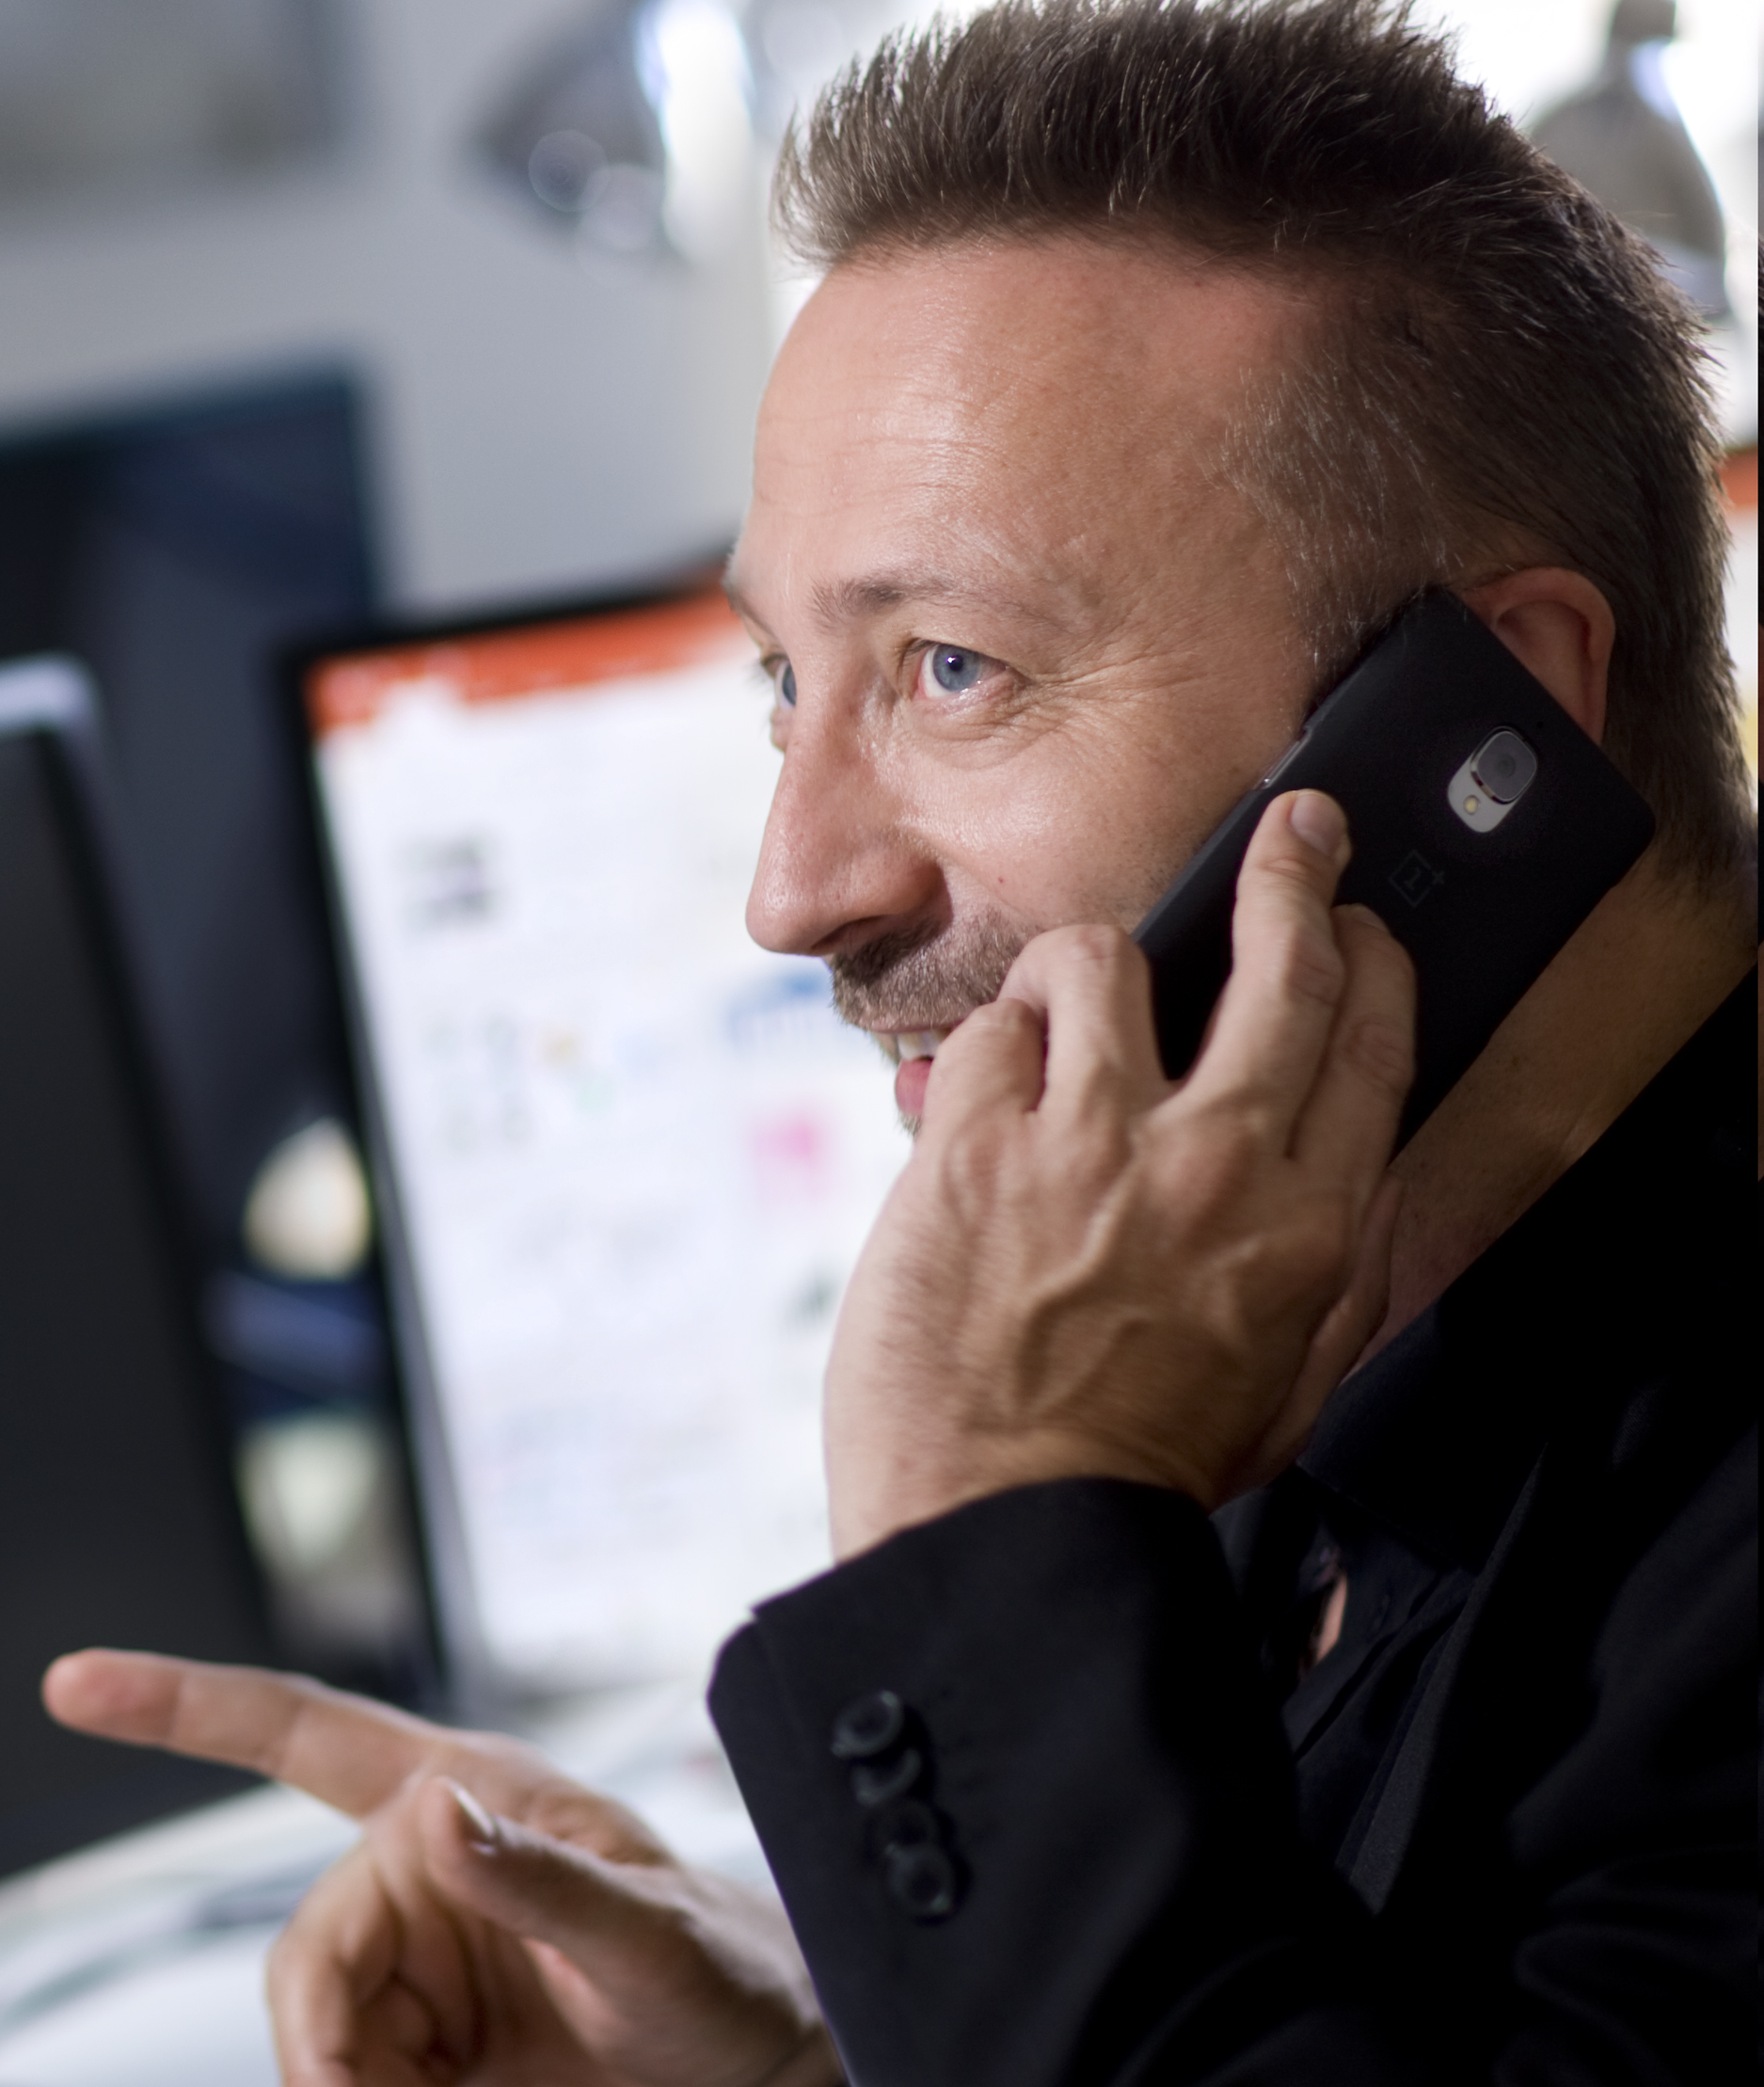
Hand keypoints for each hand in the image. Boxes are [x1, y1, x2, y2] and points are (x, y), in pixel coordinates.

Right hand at [45, 1651, 833, 2086]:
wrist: (786, 2079)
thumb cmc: (746, 1987)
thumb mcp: (663, 1945)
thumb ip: (544, 1884)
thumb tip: (427, 1814)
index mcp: (466, 1796)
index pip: (298, 1731)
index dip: (180, 1705)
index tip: (71, 1686)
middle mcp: (425, 1866)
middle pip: (305, 1953)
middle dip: (331, 2048)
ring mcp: (422, 1957)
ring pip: (318, 2030)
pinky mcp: (427, 2041)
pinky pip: (351, 2075)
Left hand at [824, 788, 1417, 1553]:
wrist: (1004, 1520)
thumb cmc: (1133, 1465)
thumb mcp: (1285, 1382)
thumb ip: (1325, 1274)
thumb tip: (1345, 1180)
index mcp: (1307, 1229)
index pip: (1371, 1049)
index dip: (1372, 965)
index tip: (1360, 920)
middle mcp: (1215, 1165)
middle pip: (1280, 967)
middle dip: (1292, 874)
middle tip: (1294, 826)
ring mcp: (1091, 1142)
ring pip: (1105, 962)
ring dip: (1086, 971)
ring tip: (1064, 1017)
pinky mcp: (976, 1143)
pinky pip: (989, 1030)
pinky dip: (981, 1052)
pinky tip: (975, 1109)